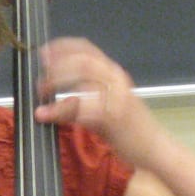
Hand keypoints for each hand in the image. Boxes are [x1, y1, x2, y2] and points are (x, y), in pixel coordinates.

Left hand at [34, 37, 163, 167]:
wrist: (154, 148)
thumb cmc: (126, 128)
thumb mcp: (101, 107)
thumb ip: (78, 98)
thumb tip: (49, 93)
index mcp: (113, 73)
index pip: (87, 49)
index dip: (62, 47)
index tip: (43, 52)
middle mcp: (116, 80)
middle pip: (82, 61)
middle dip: (56, 68)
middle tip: (39, 83)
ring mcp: (117, 97)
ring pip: (83, 80)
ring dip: (57, 85)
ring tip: (41, 95)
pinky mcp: (114, 117)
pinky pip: (84, 108)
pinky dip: (61, 110)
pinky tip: (46, 115)